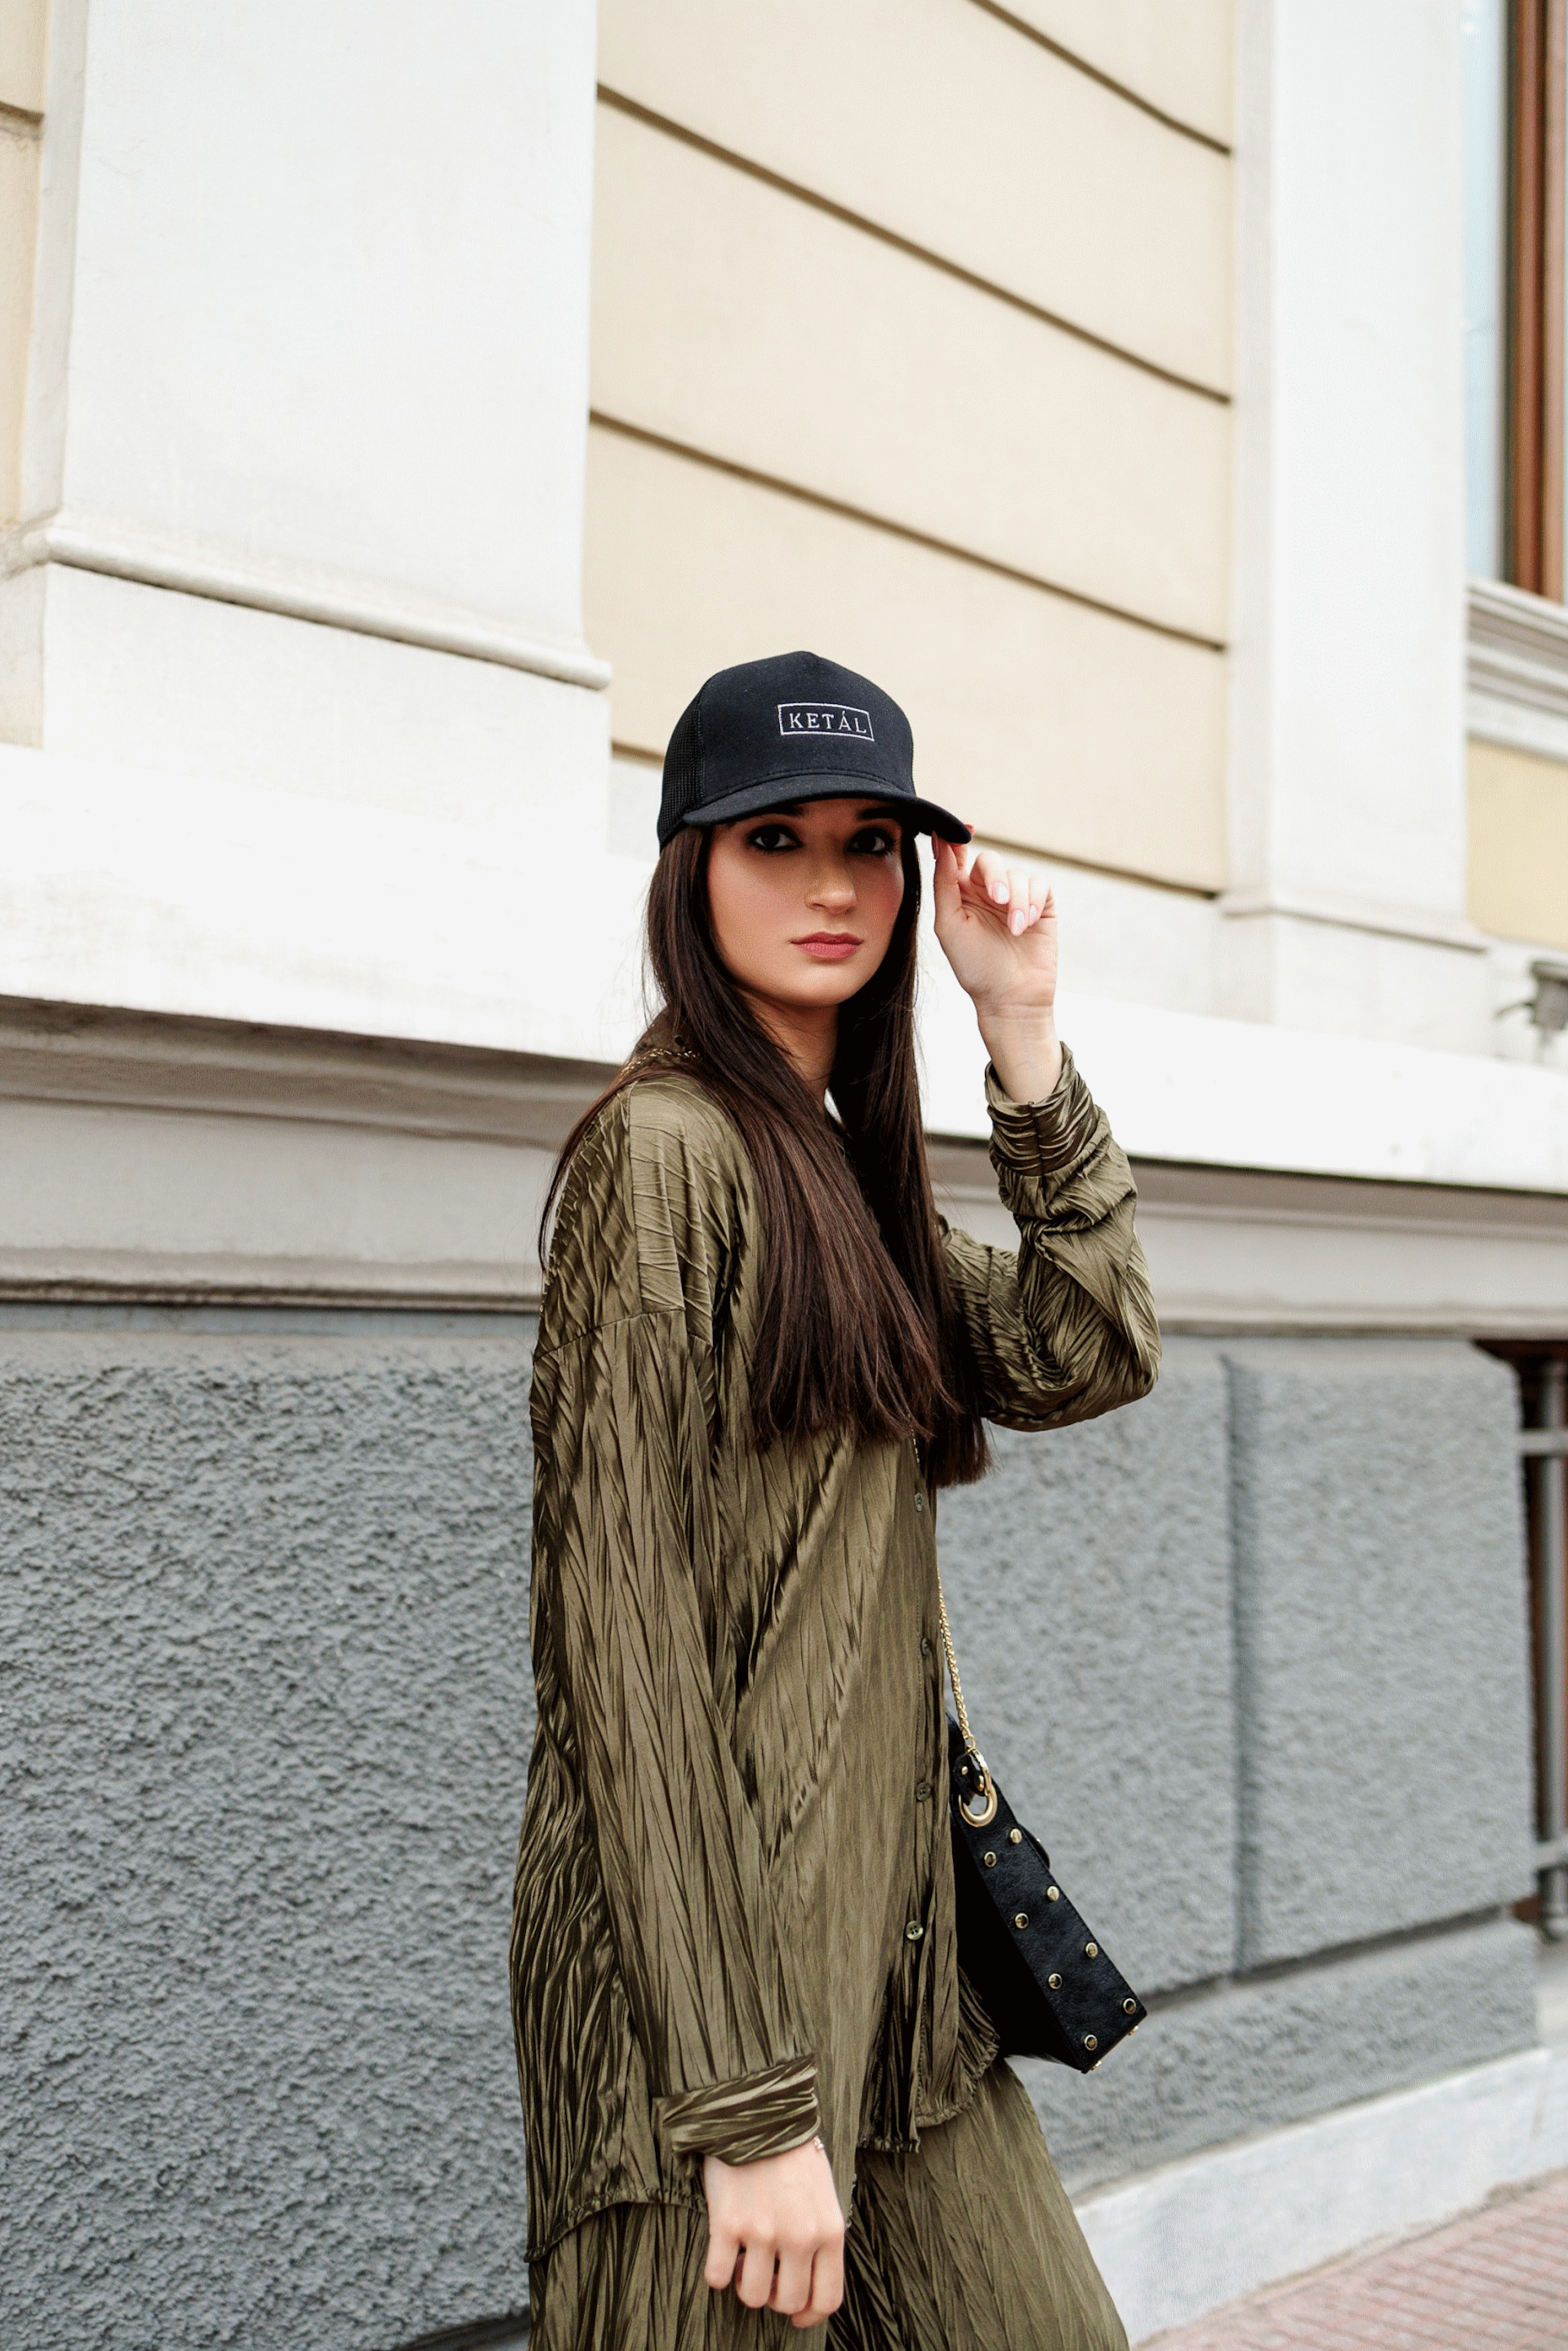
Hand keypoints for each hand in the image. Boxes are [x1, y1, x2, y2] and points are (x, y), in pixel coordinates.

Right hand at [702, 2140, 844, 2327]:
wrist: (760, 2112)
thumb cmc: (793, 2152)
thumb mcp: (824, 2195)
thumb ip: (821, 2237)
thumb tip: (810, 2280)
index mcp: (829, 2231)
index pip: (827, 2298)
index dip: (809, 2315)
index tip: (796, 2315)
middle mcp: (800, 2237)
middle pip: (788, 2302)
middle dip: (775, 2295)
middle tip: (766, 2272)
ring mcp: (763, 2233)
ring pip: (753, 2296)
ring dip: (746, 2284)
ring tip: (745, 2257)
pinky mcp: (728, 2224)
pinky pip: (717, 2277)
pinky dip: (717, 2272)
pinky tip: (722, 2250)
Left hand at [932, 836, 1061, 1102]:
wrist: (1010, 997)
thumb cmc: (975, 966)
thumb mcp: (949, 924)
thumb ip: (944, 882)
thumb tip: (940, 841)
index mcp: (960, 894)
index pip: (957, 856)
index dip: (958, 838)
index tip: (965, 828)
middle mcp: (987, 892)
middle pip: (990, 861)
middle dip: (995, 876)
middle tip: (997, 899)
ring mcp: (1015, 898)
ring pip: (1018, 874)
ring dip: (1018, 899)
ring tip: (1015, 928)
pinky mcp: (1041, 906)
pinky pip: (1040, 884)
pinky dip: (1034, 900)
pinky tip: (1029, 922)